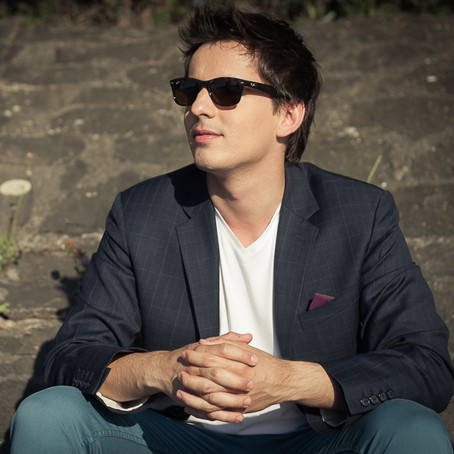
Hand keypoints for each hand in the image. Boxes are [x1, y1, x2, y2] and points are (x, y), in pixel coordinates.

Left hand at [176, 333, 290, 421]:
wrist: (282, 382)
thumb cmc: (263, 363)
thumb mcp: (245, 348)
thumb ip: (225, 343)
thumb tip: (203, 341)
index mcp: (238, 363)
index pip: (212, 358)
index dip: (196, 356)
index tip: (185, 353)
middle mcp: (238, 380)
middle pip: (209, 378)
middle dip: (192, 375)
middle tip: (179, 371)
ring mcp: (239, 396)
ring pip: (211, 397)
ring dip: (194, 393)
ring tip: (181, 389)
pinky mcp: (239, 409)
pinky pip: (218, 412)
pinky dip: (203, 410)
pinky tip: (191, 406)